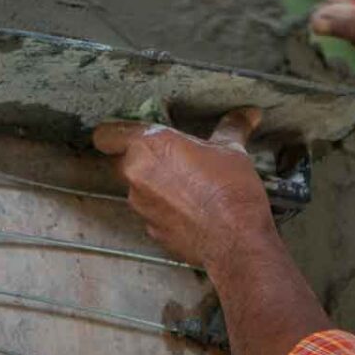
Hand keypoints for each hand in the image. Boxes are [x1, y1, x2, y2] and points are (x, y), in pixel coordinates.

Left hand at [93, 108, 278, 269]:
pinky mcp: (151, 230)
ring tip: (188, 186)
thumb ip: (232, 127)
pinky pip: (152, 212)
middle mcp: (137, 175)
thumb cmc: (229, 192)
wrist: (235, 240)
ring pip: (138, 188)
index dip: (114, 133)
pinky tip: (191, 209)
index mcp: (150, 146)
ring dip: (156, 185)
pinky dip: (166, 210)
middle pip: (123, 161)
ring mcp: (141, 206)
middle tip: (172, 158)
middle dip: (143, 159)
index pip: (107, 135)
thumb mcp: (232, 151)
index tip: (130, 134)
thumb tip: (247, 114)